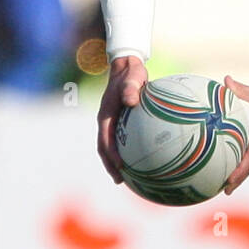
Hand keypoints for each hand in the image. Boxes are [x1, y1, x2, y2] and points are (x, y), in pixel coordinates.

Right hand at [97, 56, 147, 181]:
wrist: (127, 67)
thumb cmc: (131, 73)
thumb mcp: (133, 78)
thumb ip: (131, 89)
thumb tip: (131, 101)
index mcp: (106, 115)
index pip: (105, 140)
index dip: (110, 155)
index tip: (119, 167)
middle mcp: (107, 121)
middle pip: (105, 148)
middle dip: (110, 165)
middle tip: (120, 181)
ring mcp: (113, 123)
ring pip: (111, 146)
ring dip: (116, 162)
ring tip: (128, 178)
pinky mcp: (120, 122)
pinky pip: (123, 140)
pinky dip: (128, 152)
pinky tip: (144, 159)